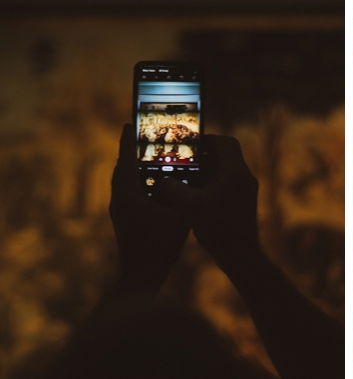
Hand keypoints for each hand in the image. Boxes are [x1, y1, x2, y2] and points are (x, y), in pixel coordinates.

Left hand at [109, 124, 189, 291]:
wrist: (142, 275)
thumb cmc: (160, 245)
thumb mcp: (178, 214)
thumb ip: (182, 192)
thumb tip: (188, 172)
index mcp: (128, 194)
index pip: (126, 159)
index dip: (128, 140)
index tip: (129, 122)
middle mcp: (119, 199)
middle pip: (123, 167)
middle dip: (132, 149)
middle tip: (142, 134)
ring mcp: (119, 209)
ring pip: (125, 180)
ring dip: (135, 165)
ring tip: (148, 154)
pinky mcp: (124, 218)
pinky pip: (129, 191)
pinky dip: (138, 180)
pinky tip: (153, 182)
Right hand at [157, 135, 259, 270]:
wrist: (240, 254)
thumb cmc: (217, 228)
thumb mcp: (188, 206)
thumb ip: (172, 188)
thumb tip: (162, 180)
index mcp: (235, 171)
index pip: (226, 142)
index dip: (208, 139)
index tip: (191, 144)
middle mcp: (244, 177)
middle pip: (226, 156)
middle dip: (205, 156)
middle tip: (185, 161)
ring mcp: (246, 191)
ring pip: (226, 171)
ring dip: (208, 172)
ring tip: (186, 178)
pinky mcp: (244, 203)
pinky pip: (228, 185)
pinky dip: (213, 186)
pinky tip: (196, 197)